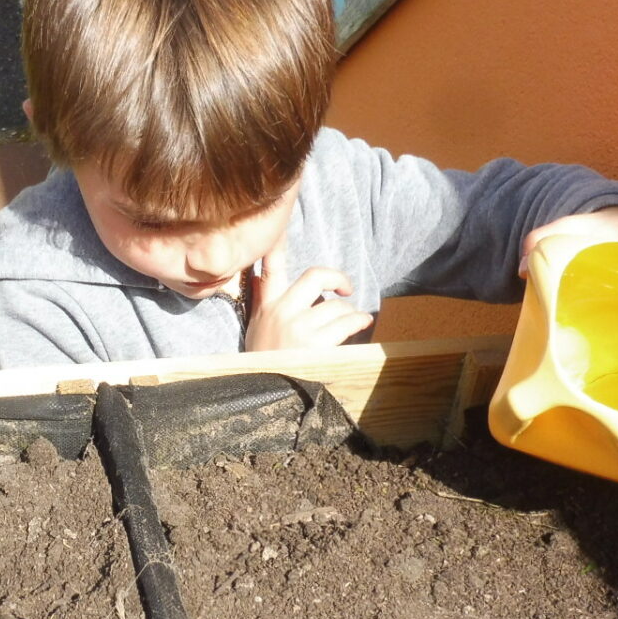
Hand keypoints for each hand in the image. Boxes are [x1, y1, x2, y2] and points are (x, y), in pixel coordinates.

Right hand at [244, 233, 374, 351]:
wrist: (262, 395)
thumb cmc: (263, 362)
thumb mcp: (255, 330)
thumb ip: (262, 302)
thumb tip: (258, 276)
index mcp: (266, 306)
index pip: (270, 267)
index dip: (277, 244)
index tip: (280, 222)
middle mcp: (281, 311)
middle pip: (316, 276)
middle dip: (337, 278)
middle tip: (345, 287)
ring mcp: (298, 327)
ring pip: (335, 304)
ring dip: (350, 310)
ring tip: (355, 318)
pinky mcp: (316, 344)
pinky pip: (346, 322)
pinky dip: (359, 321)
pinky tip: (362, 324)